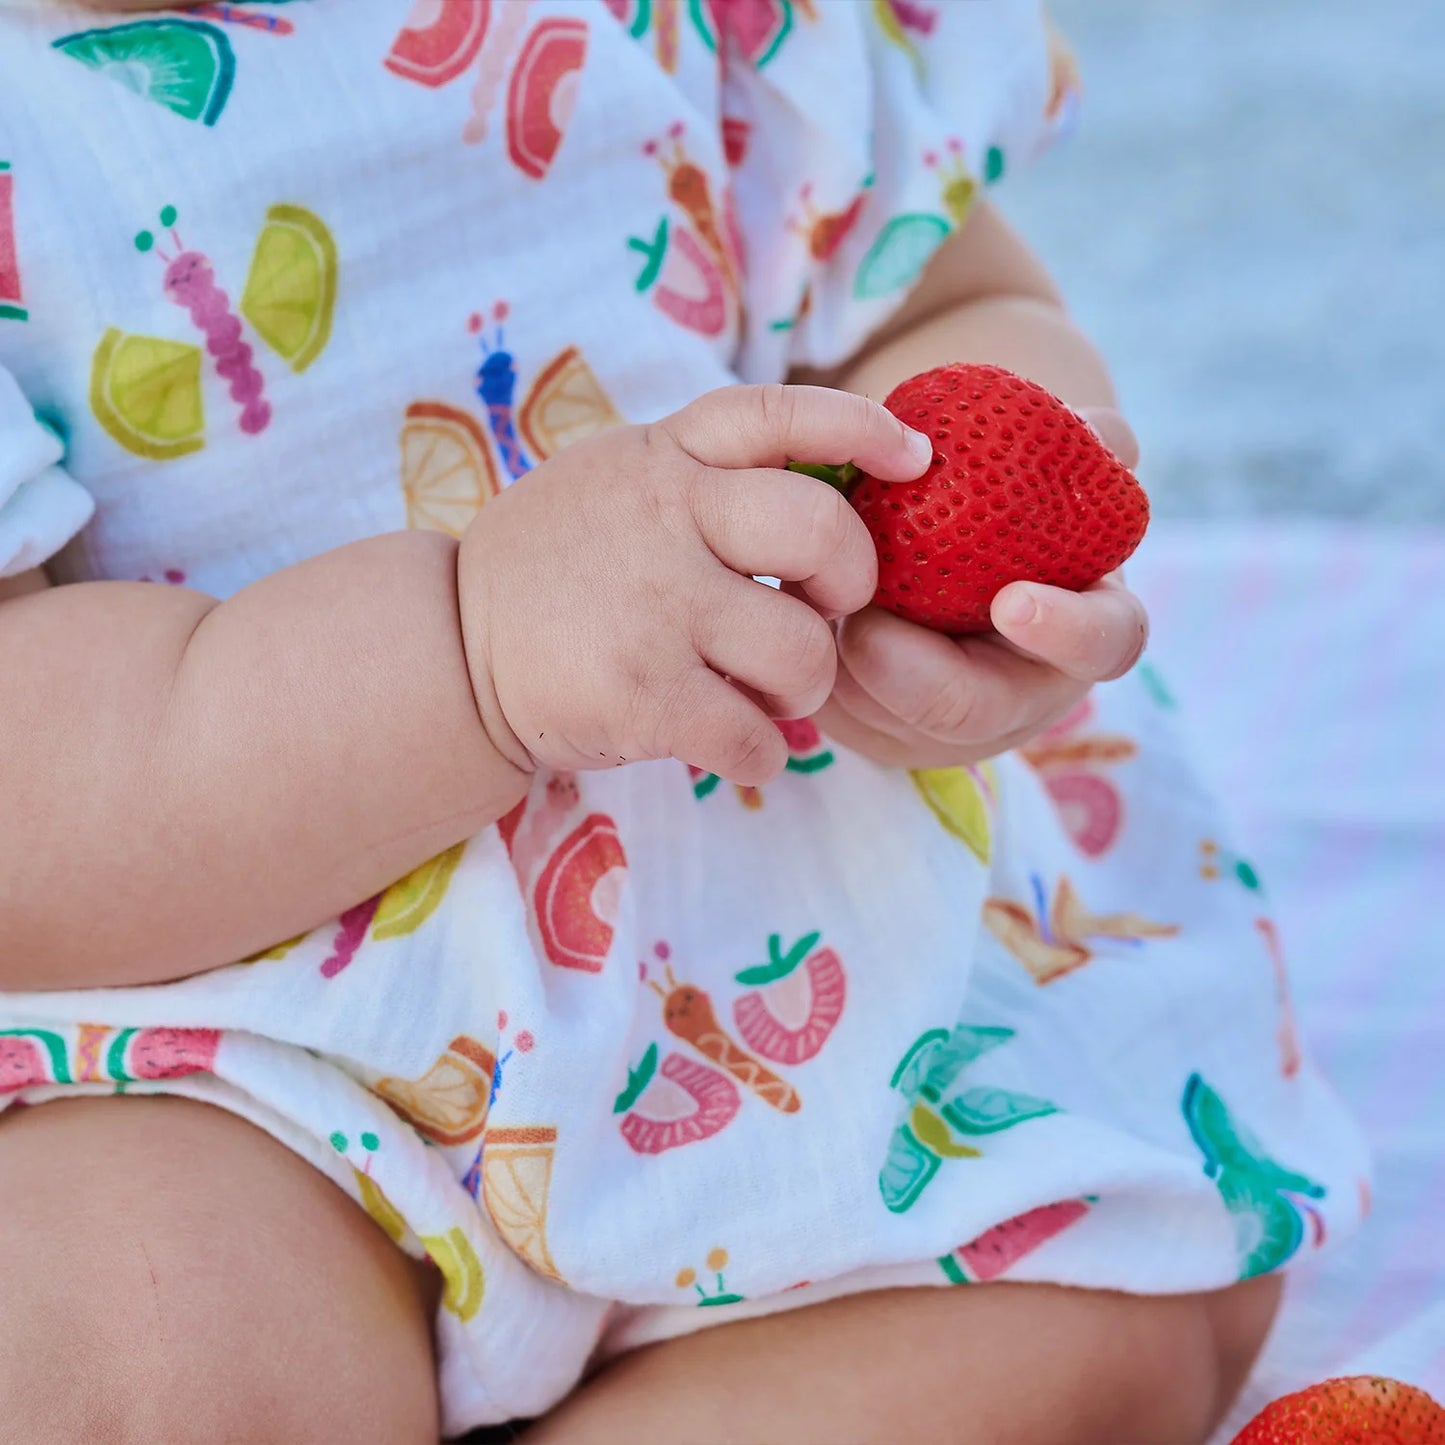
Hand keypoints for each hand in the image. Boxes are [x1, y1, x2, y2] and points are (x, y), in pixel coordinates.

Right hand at [457, 385, 931, 785]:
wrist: (449, 650)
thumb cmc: (555, 564)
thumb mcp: (617, 478)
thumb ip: (703, 470)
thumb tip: (835, 478)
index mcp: (665, 456)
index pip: (781, 413)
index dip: (864, 427)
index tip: (918, 458)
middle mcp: (665, 519)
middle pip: (823, 534)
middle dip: (851, 584)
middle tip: (821, 612)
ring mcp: (654, 607)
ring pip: (804, 652)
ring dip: (805, 687)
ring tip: (761, 692)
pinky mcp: (641, 694)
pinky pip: (757, 736)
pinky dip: (762, 752)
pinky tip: (732, 744)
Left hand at [813, 407, 1148, 768]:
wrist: (930, 548)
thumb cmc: (1004, 505)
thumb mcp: (1042, 471)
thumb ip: (1082, 445)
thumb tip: (1104, 437)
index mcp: (1082, 631)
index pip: (1105, 644)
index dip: (1066, 631)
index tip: (1013, 601)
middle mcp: (1016, 697)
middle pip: (968, 710)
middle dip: (911, 670)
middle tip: (864, 621)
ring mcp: (940, 727)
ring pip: (883, 713)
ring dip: (842, 653)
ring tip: (811, 583)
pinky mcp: (870, 730)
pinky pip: (833, 708)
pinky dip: (806, 653)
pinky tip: (790, 600)